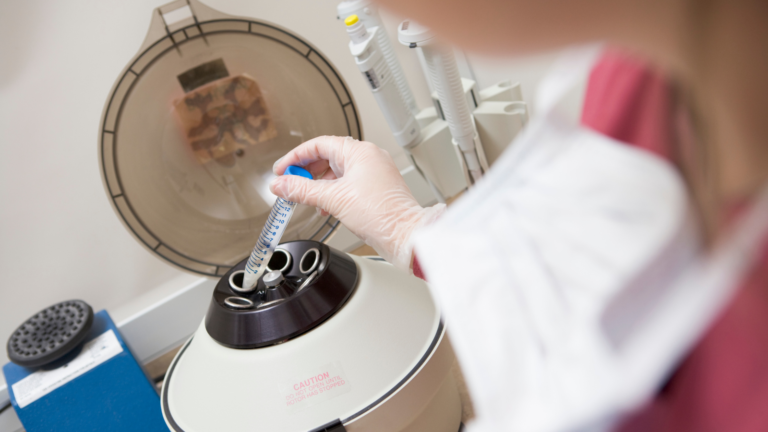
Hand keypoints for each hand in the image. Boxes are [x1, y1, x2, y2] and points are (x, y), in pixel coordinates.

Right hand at [270, 136, 444, 270]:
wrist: (405, 235)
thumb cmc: (382, 214)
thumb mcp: (333, 199)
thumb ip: (302, 190)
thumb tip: (281, 185)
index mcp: (360, 152)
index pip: (319, 144)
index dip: (296, 157)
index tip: (282, 170)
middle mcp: (369, 158)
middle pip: (327, 157)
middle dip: (307, 172)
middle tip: (291, 185)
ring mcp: (374, 173)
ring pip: (337, 173)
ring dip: (319, 185)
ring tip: (308, 200)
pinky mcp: (376, 189)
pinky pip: (348, 184)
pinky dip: (333, 193)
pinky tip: (326, 207)